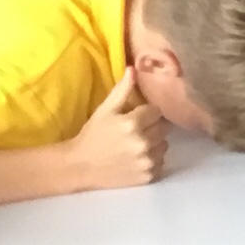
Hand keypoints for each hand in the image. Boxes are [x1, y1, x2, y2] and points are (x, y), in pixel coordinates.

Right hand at [67, 68, 167, 190]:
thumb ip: (122, 90)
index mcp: (133, 123)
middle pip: (164, 128)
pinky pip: (162, 162)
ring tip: (137, 144)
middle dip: (153, 127)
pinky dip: (153, 160)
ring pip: (165, 145)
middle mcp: (143, 142)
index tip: (137, 116)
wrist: (80, 166)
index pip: (157, 111)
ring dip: (155, 143)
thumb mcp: (104, 110)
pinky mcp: (148, 176)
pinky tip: (137, 158)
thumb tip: (134, 69)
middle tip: (137, 130)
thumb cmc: (93, 135)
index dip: (147, 112)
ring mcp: (147, 161)